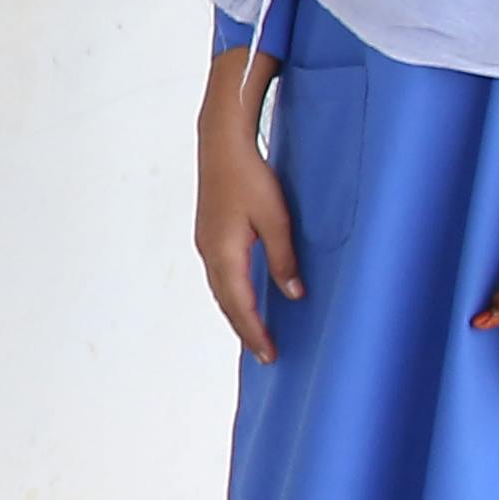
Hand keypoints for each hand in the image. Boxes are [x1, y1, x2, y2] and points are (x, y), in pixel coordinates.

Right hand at [195, 56, 302, 360]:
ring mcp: (206, 244)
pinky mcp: (209, 234)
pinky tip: (243, 297)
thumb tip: (292, 293)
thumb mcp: (276, 219)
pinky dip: (231, 295)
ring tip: (255, 333)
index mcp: (224, 253)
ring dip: (237, 314)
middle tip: (266, 354)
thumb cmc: (249, 177)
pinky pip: (219, 276)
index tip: (269, 354)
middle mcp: (209, 253)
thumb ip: (283, 258)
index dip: (255, 332)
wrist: (220, 144)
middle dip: (245, 330)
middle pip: (226, 303)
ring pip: (220, 291)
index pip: (240, 304)